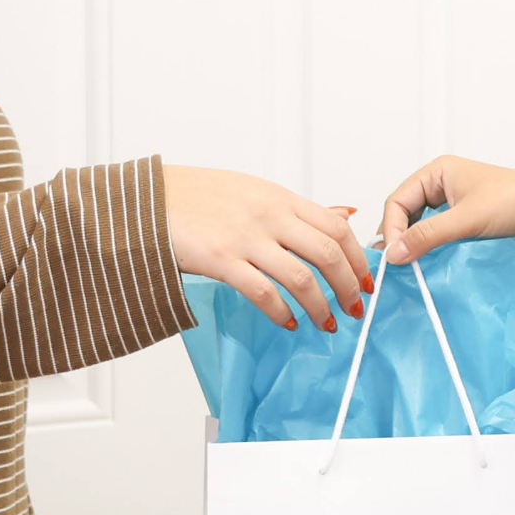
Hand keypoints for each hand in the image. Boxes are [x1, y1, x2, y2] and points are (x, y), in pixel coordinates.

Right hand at [164, 166, 371, 329]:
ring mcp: (245, 237)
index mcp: (280, 198)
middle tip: (355, 308)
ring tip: (326, 323)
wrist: (148, 200)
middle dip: (348, 286)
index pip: (337, 227)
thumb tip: (346, 214)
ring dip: (321, 306)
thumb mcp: (256, 191)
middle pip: (328, 253)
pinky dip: (282, 312)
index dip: (359, 258)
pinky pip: (263, 292)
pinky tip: (289, 323)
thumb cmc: (200, 197)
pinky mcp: (221, 260)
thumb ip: (300, 209)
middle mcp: (269, 215)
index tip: (367, 281)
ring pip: (301, 277)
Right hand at [377, 155, 514, 263]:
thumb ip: (427, 236)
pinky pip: (442, 237)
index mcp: (438, 172)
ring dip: (418, 246)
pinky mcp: (469, 223)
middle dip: (401, 238)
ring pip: (424, 228)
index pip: (398, 201)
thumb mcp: (466, 219)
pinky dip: (434, 251)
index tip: (394, 257)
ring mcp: (457, 205)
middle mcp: (443, 185)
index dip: (391, 229)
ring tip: (412, 268)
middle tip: (399, 265)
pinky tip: (432, 266)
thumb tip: (392, 255)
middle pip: (407, 215)